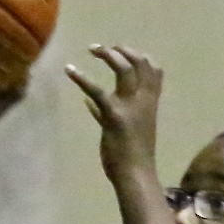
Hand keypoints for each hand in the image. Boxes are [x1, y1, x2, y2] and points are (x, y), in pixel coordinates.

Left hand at [65, 45, 161, 181]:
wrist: (136, 174)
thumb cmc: (133, 156)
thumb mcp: (129, 130)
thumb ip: (109, 113)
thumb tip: (90, 103)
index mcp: (151, 104)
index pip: (154, 70)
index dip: (139, 56)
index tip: (121, 52)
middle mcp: (143, 100)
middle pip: (139, 63)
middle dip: (120, 50)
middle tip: (101, 49)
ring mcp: (130, 106)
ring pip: (123, 69)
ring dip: (108, 54)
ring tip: (92, 49)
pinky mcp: (114, 115)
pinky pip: (96, 91)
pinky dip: (81, 78)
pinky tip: (69, 70)